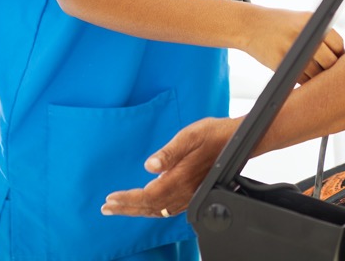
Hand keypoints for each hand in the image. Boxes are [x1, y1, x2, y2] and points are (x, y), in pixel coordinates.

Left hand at [101, 117, 239, 217]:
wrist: (237, 139)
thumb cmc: (214, 134)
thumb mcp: (190, 135)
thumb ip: (169, 152)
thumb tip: (150, 165)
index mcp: (181, 177)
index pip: (148, 196)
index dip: (128, 200)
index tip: (110, 199)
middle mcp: (185, 191)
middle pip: (151, 208)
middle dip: (127, 209)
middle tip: (107, 208)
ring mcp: (191, 195)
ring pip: (159, 211)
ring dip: (138, 211)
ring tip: (120, 208)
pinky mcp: (194, 193)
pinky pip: (169, 209)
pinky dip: (153, 210)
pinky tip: (147, 205)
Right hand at [247, 7, 343, 83]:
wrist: (250, 25)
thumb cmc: (279, 24)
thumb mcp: (302, 20)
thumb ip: (322, 33)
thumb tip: (342, 55)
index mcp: (312, 21)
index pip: (338, 44)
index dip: (339, 54)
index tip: (335, 59)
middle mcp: (303, 34)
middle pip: (329, 61)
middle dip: (329, 68)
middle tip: (324, 69)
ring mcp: (291, 49)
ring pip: (315, 73)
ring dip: (316, 77)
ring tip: (309, 69)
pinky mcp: (279, 63)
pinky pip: (300, 79)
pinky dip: (303, 80)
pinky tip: (297, 71)